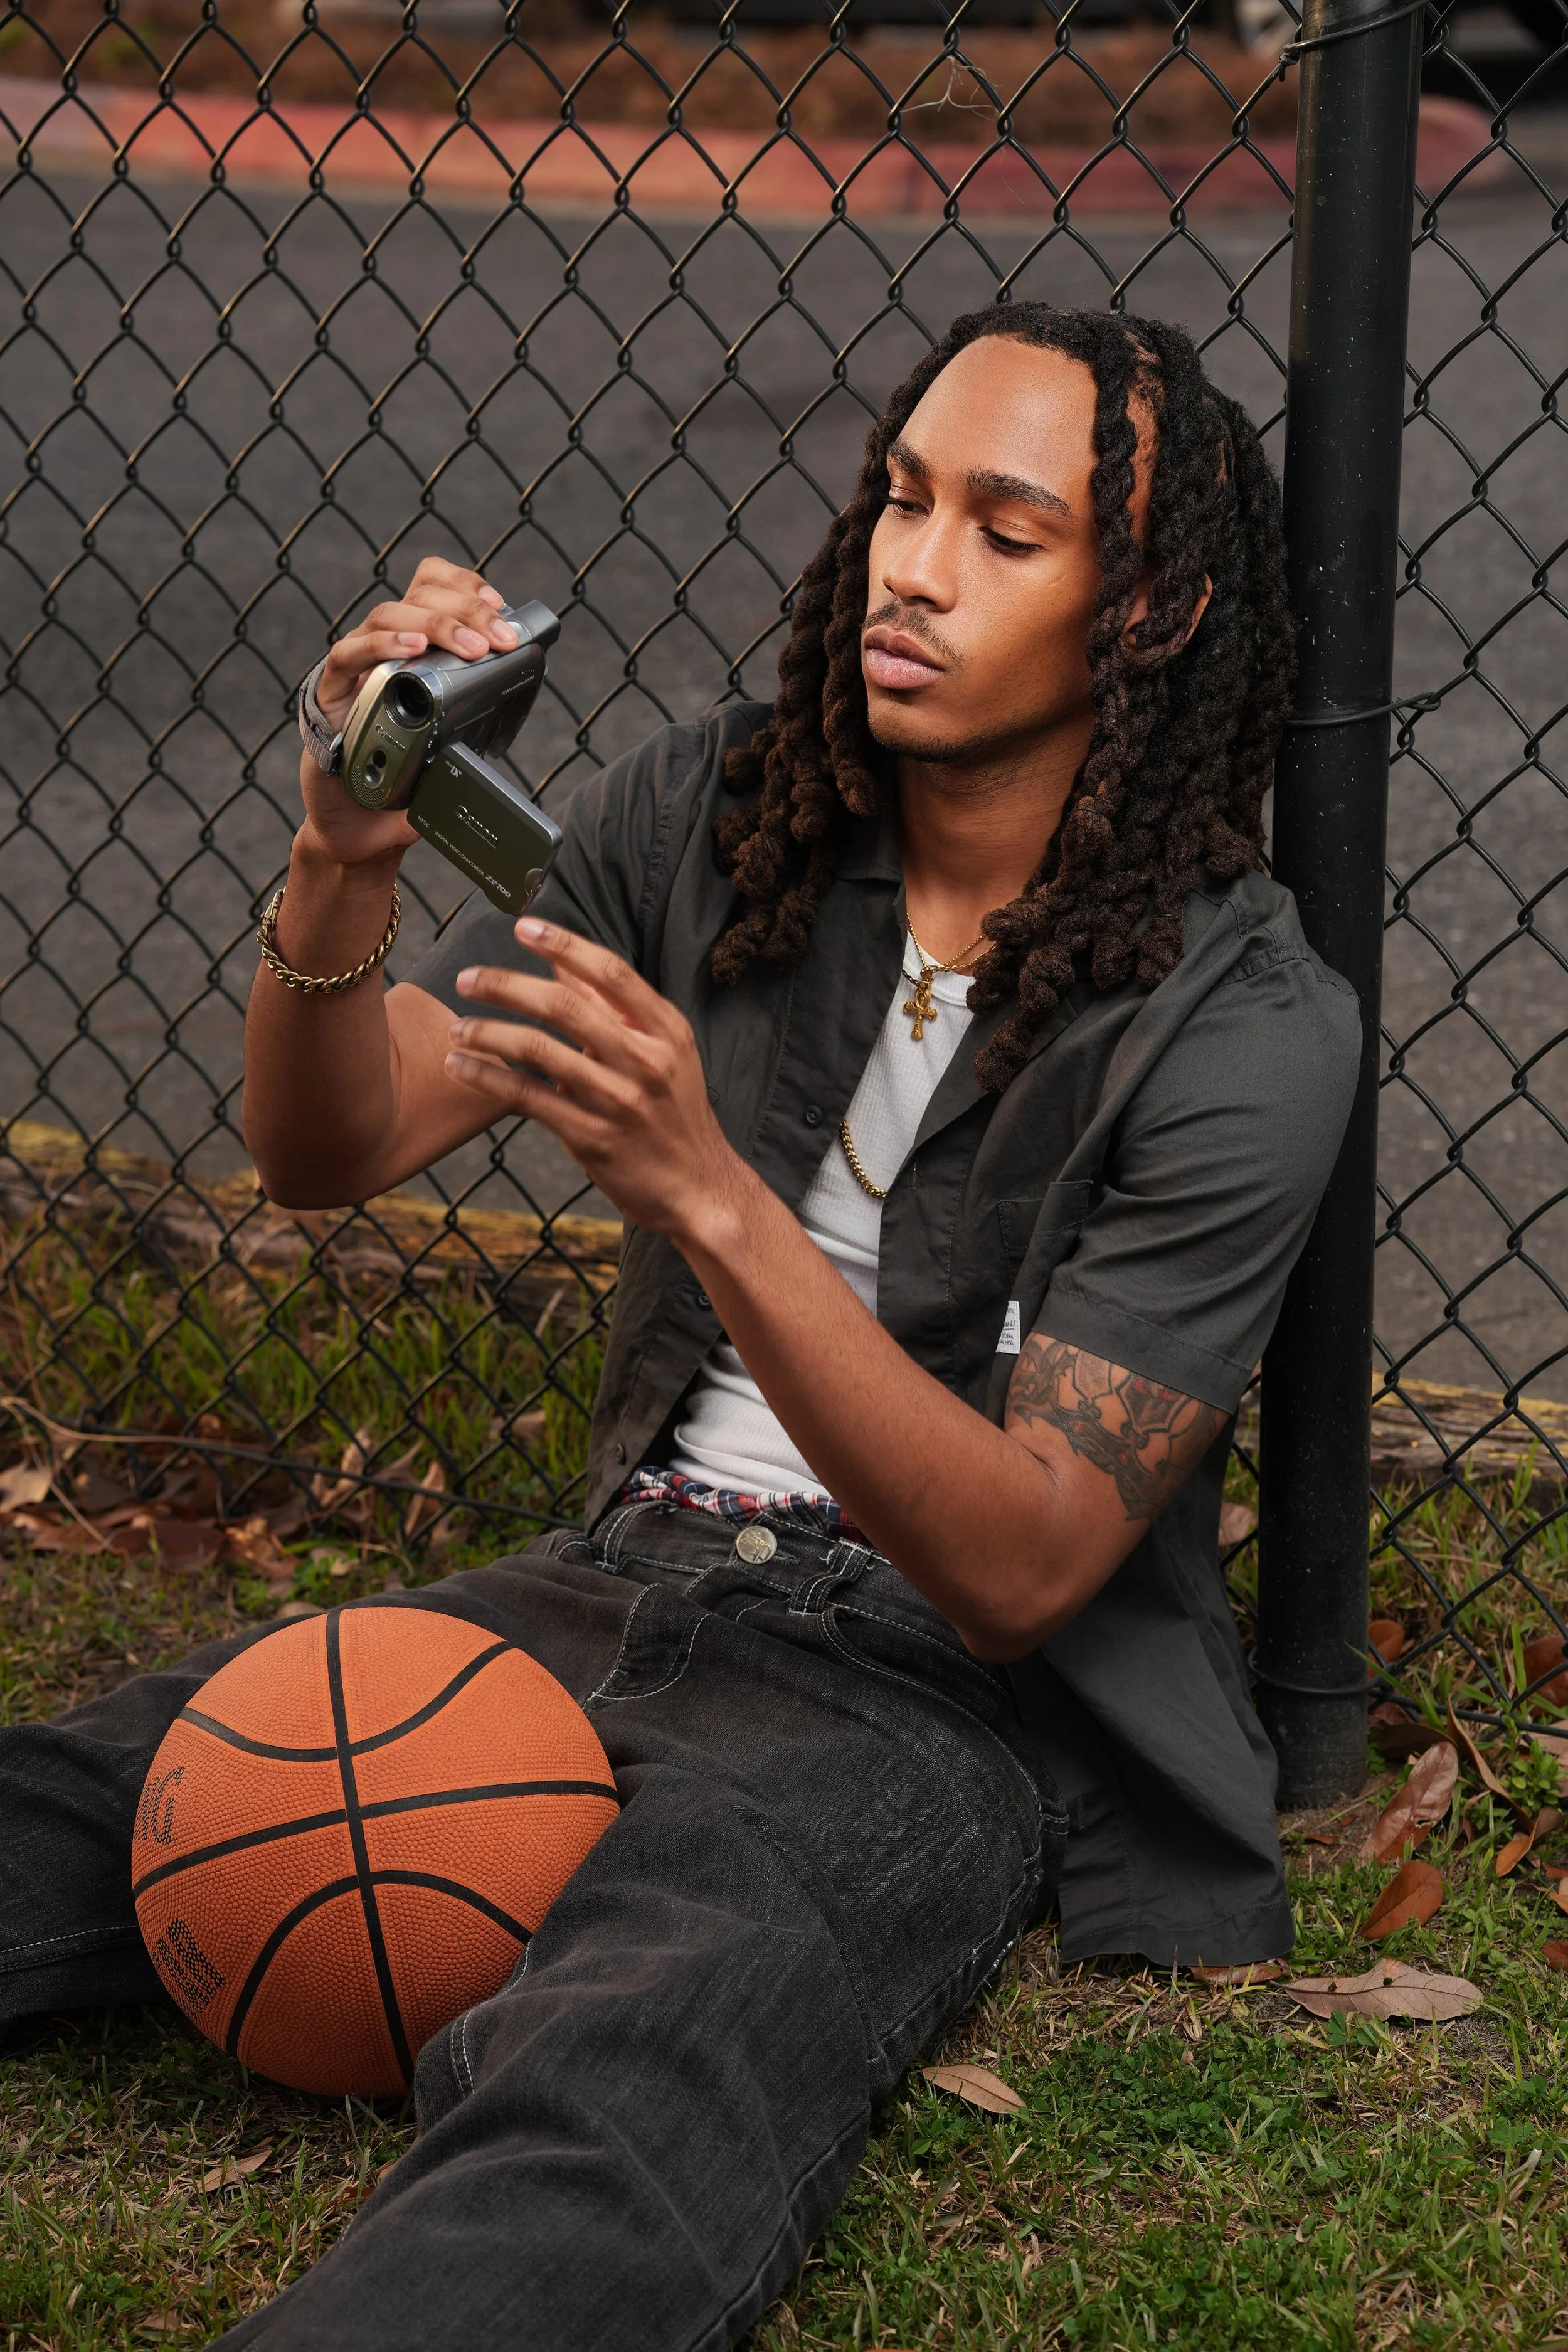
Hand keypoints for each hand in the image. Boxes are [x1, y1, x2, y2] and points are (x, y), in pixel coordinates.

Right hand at [298, 556, 521, 871]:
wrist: (360, 829)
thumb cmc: (405, 781)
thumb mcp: (453, 744)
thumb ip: (476, 722)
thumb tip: (517, 709)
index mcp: (412, 648)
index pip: (430, 588)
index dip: (463, 584)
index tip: (499, 601)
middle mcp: (380, 648)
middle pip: (417, 598)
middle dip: (466, 610)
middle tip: (501, 638)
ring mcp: (353, 668)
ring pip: (388, 616)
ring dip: (436, 627)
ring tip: (473, 648)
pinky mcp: (329, 694)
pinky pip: (349, 655)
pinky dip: (384, 647)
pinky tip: (415, 652)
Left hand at [443, 919, 749, 1244]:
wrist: (698, 1189)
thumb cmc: (673, 1114)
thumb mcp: (663, 1053)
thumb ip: (615, 1009)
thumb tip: (563, 961)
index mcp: (665, 1030)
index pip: (611, 972)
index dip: (565, 943)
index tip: (523, 927)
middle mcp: (644, 1060)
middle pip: (565, 1005)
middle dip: (506, 985)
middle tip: (467, 977)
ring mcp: (618, 1100)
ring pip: (538, 1050)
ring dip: (487, 1033)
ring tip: (455, 1029)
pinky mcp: (591, 1137)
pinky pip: (527, 1098)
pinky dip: (487, 1078)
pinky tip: (459, 1067)